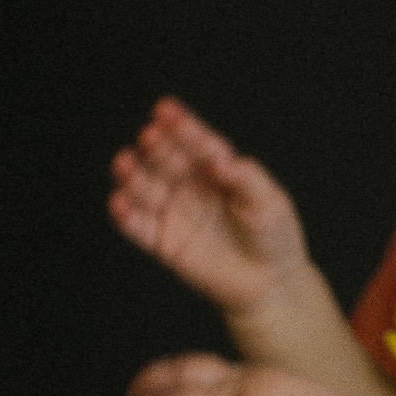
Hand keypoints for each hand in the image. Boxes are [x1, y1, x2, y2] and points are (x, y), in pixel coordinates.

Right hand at [109, 99, 312, 322]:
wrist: (271, 284)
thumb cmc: (275, 237)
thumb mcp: (270, 202)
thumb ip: (247, 178)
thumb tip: (219, 159)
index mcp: (216, 168)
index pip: (195, 142)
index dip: (180, 126)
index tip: (166, 111)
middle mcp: (190, 185)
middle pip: (166, 160)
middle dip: (156, 148)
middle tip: (150, 137)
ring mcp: (174, 212)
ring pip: (146, 188)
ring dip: (133, 175)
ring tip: (124, 163)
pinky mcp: (164, 243)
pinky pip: (139, 228)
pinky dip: (126, 216)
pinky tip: (120, 203)